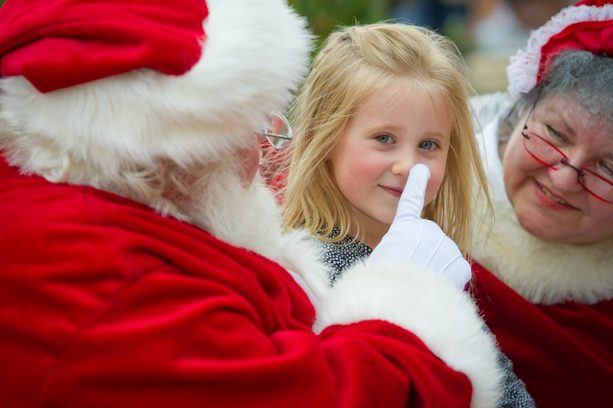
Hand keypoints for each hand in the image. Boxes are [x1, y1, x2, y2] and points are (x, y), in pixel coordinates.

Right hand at [369, 164, 469, 289]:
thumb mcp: (379, 260)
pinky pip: (454, 274)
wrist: (399, 301)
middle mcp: (428, 230)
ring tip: (418, 286)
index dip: (416, 184)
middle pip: (427, 243)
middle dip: (421, 257)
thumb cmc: (380, 284)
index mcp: (403, 227)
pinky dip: (447, 283)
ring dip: (433, 271)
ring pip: (441, 259)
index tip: (422, 168)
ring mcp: (447, 246)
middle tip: (407, 274)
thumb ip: (397, 251)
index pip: (410, 201)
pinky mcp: (461, 266)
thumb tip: (413, 260)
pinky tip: (434, 291)